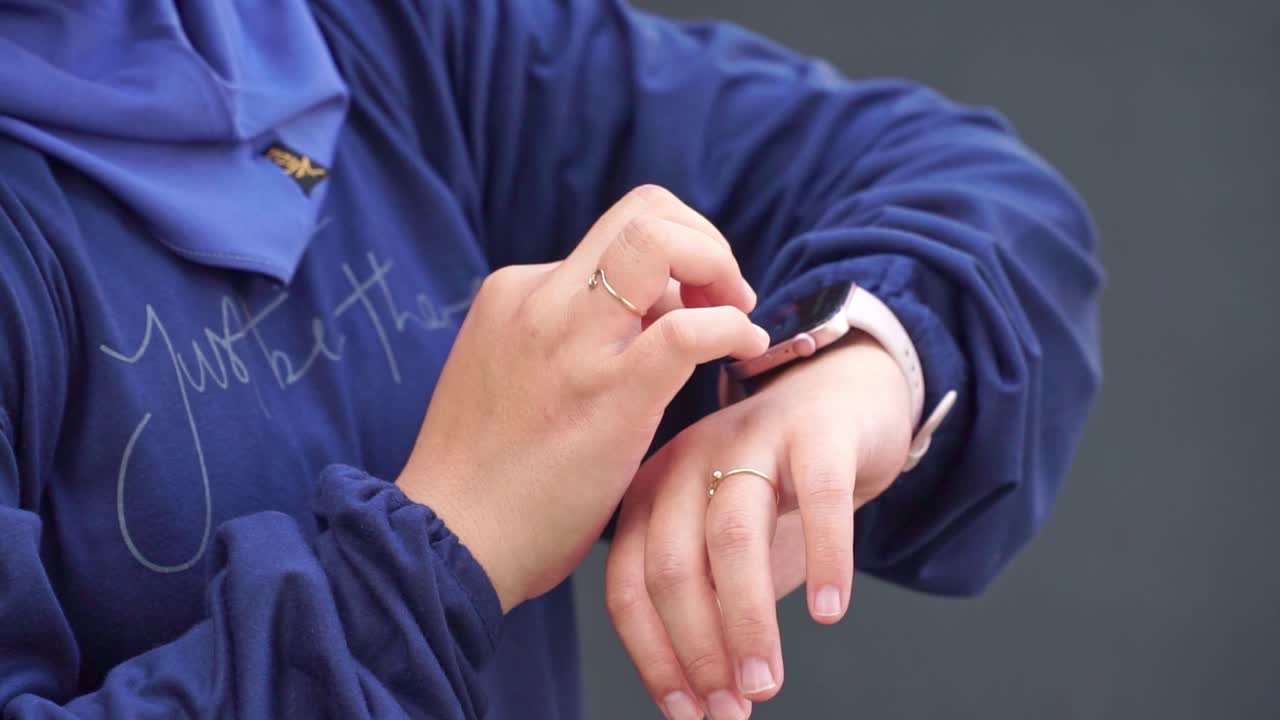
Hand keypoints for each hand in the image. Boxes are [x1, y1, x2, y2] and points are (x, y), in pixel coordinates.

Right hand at [396, 185, 769, 611]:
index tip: (691, 299)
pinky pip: (689, 330)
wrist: (447, 541)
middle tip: (728, 295)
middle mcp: (542, 299)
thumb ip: (572, 334)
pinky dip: (732, 328)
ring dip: (719, 266)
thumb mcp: (514, 373)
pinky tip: (746, 350)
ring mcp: (572, 342)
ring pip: (661, 242)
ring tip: (738, 316)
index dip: (672, 253)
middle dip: (704, 240)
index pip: (616, 235)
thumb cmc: (488, 475)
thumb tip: (656, 311)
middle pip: (644, 211)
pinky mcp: (609, 395)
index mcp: (517, 291)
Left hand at [605, 333, 913, 719]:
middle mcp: (687, 461)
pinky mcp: (815, 429)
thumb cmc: (775, 487)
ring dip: (747, 621)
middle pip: (673, 565)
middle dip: (699, 650)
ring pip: (733, 537)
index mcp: (651, 493)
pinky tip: (830, 611)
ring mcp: (748, 439)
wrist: (843, 398)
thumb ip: (709, 604)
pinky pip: (818, 497)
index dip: (654, 657)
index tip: (687, 713)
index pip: (629, 584)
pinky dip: (825, 559)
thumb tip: (705, 700)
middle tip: (731, 709)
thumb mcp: (724, 543)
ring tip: (766, 682)